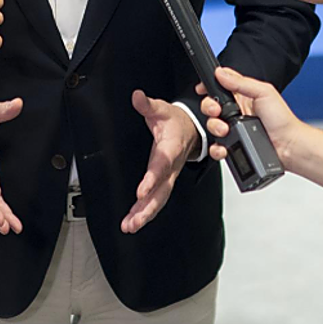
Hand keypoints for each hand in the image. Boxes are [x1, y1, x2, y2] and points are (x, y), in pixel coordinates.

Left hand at [121, 90, 199, 233]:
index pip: (161, 165)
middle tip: (133, 221)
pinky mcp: (165, 181)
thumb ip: (148, 105)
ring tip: (130, 226)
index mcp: (171, 148)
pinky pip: (157, 199)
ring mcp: (169, 176)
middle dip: (147, 208)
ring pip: (160, 199)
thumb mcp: (161, 109)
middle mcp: (171, 166)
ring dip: (145, 215)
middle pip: (161, 191)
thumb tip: (137, 97)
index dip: (152, 179)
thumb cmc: (176, 122)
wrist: (192, 129)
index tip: (140, 192)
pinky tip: (134, 221)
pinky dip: (146, 212)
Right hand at [198, 67, 303, 167]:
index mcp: (242, 96)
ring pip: (211, 126)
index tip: (203, 88)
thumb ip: (241, 82)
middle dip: (209, 107)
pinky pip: (217, 146)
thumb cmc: (282, 119)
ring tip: (225, 129)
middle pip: (211, 106)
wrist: (289, 146)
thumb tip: (221, 73)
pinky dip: (216, 148)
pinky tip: (223, 146)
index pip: (220, 86)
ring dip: (214, 126)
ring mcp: (234, 129)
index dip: (209, 86)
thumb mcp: (264, 92)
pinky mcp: (233, 145)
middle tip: (216, 110)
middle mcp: (236, 112)